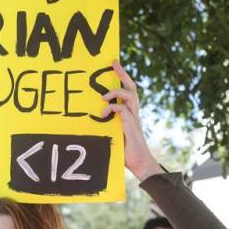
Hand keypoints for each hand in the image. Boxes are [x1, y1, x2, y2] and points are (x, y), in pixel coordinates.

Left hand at [101, 61, 162, 181]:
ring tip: (103, 97)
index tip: (114, 64)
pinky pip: (123, 111)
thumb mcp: (113, 134)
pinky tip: (104, 114)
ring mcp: (134, 119)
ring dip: (116, 92)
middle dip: (123, 74)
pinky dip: (113, 109)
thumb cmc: (125, 152)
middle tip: (113, 63)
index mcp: (130, 113)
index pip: (128, 90)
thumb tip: (88, 120)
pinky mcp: (131, 127)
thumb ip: (107, 125)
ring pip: (130, 96)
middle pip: (132, 88)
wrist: (140, 165)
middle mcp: (134, 113)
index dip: (122, 76)